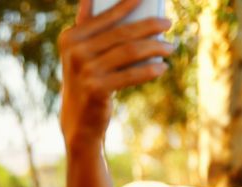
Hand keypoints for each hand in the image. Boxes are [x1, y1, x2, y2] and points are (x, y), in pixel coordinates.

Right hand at [59, 0, 172, 149]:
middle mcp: (76, 52)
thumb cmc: (87, 80)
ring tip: (170, 47)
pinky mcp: (97, 89)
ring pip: (130, 52)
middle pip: (122, 33)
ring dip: (155, 47)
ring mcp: (86, 71)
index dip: (127, 4)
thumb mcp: (81, 54)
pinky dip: (151, 69)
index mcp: (71, 37)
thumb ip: (87, 27)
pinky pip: (132, 74)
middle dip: (149, 26)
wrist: (79, 120)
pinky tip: (163, 66)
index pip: (105, 16)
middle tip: (168, 23)